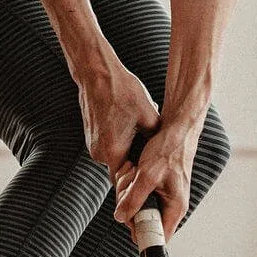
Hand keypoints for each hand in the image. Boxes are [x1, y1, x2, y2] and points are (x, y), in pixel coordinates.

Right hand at [76, 51, 160, 174]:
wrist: (97, 74)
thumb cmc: (121, 92)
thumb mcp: (148, 115)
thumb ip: (155, 138)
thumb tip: (164, 150)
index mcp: (113, 152)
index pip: (127, 182)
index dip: (141, 183)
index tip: (153, 181)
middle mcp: (99, 152)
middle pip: (121, 171)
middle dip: (137, 167)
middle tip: (154, 161)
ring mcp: (93, 144)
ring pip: (116, 158)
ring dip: (129, 154)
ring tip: (144, 140)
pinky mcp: (92, 135)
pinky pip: (109, 147)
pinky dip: (121, 145)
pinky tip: (132, 130)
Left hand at [112, 119, 199, 235]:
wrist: (176, 131)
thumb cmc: (168, 150)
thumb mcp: (147, 175)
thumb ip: (134, 199)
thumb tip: (121, 217)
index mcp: (175, 208)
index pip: (158, 237)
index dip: (141, 233)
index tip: (129, 219)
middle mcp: (171, 206)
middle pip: (143, 222)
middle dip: (130, 207)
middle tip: (127, 188)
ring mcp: (164, 198)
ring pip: (138, 207)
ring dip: (128, 193)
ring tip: (131, 174)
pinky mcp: (157, 189)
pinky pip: (139, 195)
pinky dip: (131, 185)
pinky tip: (132, 171)